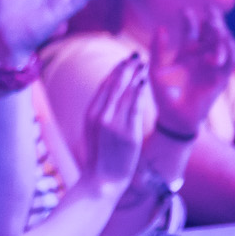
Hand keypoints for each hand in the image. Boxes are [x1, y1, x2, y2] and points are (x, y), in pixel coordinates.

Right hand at [88, 53, 151, 187]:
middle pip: (113, 84)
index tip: (124, 62)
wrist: (102, 181)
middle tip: (135, 55)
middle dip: (124, 68)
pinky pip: (133, 106)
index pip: (104, 86)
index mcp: (91, 113)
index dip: (115, 71)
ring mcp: (112, 122)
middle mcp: (99, 114)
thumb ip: (102, 116)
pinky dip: (138, 92)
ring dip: (133, 75)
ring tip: (142, 63)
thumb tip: (110, 104)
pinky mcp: (126, 131)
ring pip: (123, 92)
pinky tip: (144, 81)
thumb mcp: (95, 133)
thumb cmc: (101, 159)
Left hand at [149, 10, 234, 138]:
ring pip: (223, 45)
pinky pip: (231, 61)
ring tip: (215, 25)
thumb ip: (158, 49)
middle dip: (213, 21)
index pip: (192, 32)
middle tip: (210, 10)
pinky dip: (230, 50)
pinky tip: (224, 40)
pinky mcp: (221, 78)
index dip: (191, 20)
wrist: (174, 116)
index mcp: (185, 54)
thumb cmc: (163, 94)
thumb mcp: (156, 69)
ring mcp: (212, 67)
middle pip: (211, 35)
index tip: (185, 10)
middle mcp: (201, 58)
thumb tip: (161, 27)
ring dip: (222, 34)